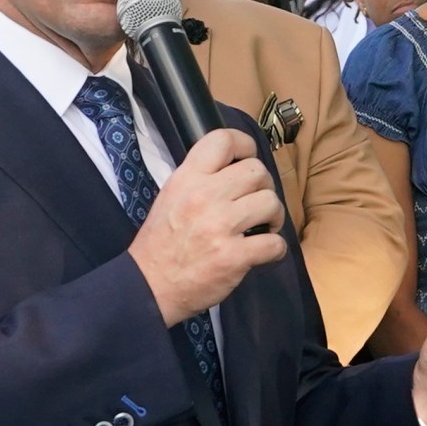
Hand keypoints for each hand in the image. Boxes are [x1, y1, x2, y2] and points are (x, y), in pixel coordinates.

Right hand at [129, 129, 288, 324]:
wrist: (149, 285)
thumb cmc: (162, 242)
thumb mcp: (171, 197)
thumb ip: (200, 179)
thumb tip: (235, 167)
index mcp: (187, 179)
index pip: (223, 140)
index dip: (245, 145)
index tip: (249, 159)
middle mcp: (204, 196)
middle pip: (257, 171)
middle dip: (265, 187)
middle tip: (257, 203)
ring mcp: (220, 226)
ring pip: (271, 202)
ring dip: (274, 216)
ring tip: (264, 227)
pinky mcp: (234, 256)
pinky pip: (275, 243)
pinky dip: (276, 249)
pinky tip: (265, 252)